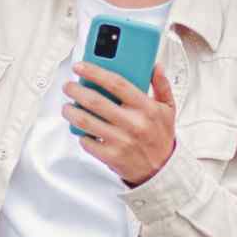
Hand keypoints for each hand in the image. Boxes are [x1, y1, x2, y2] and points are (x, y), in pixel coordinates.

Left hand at [62, 62, 176, 185]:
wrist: (162, 169)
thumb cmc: (161, 137)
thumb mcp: (167, 109)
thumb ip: (161, 85)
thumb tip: (155, 67)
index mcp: (146, 108)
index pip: (116, 83)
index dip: (95, 72)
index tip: (81, 67)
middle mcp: (133, 123)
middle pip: (95, 101)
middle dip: (76, 90)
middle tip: (69, 87)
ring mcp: (121, 140)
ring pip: (86, 121)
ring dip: (71, 111)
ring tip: (68, 107)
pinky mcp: (111, 156)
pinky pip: (87, 142)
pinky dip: (80, 134)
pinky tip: (81, 129)